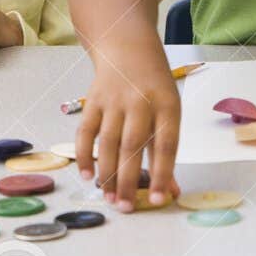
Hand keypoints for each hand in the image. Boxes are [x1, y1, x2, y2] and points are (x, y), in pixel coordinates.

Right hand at [76, 53, 180, 211]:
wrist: (128, 48)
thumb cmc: (153, 88)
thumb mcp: (168, 111)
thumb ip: (166, 150)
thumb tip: (171, 190)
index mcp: (166, 105)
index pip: (166, 144)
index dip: (163, 173)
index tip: (158, 200)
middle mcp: (140, 101)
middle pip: (132, 146)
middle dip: (128, 180)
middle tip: (126, 207)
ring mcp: (114, 100)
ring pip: (108, 142)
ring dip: (106, 173)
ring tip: (109, 198)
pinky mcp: (92, 100)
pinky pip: (86, 131)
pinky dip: (84, 154)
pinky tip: (87, 175)